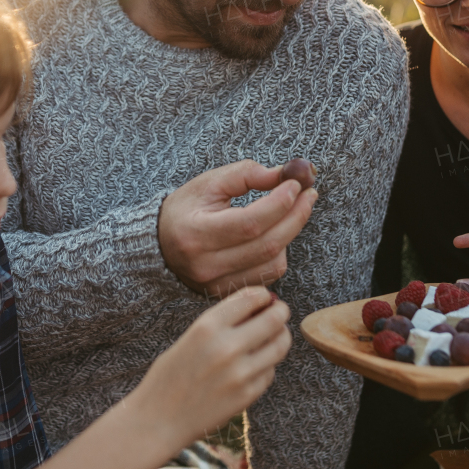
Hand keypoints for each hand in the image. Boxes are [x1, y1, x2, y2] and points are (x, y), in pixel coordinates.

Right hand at [132, 286, 291, 447]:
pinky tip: (256, 364)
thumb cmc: (170, 376)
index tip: (265, 297)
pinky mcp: (248, 395)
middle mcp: (227, 347)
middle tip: (280, 312)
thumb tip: (257, 307)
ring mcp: (240, 373)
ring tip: (275, 336)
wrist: (159, 420)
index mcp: (207, 327)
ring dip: (280, 337)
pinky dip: (267, 365)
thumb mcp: (190, 338)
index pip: (250, 298)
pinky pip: (270, 372)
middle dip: (280, 312)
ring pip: (279, 346)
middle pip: (273, 319)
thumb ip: (222, 323)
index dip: (262, 294)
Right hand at [159, 160, 316, 297]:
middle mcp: (206, 265)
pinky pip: (267, 276)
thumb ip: (246, 175)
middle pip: (267, 245)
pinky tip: (275, 235)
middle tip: (309, 195)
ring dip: (289, 236)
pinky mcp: (227, 293)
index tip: (296, 185)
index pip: (249, 223)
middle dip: (295, 217)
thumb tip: (285, 175)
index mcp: (196, 234)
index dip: (279, 204)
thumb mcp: (209, 183)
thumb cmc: (186, 209)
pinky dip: (278, 254)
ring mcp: (216, 285)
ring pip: (272, 264)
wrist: (160, 245)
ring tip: (289, 213)